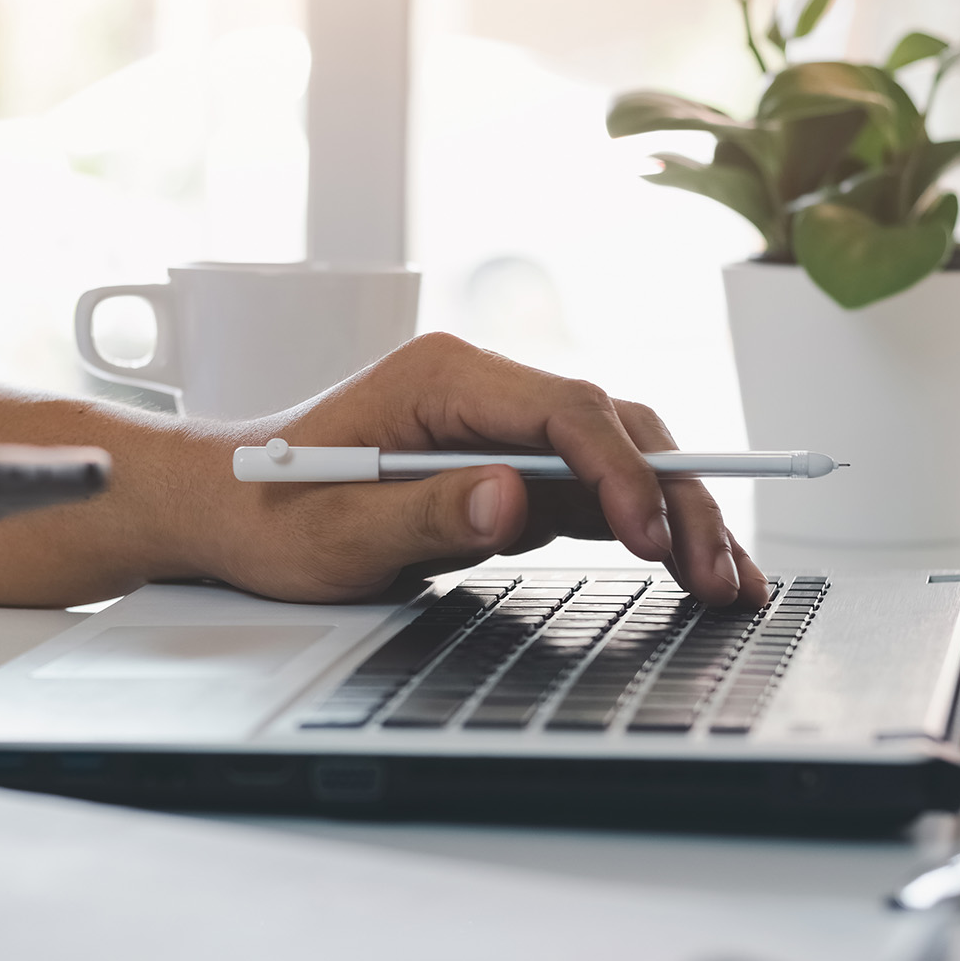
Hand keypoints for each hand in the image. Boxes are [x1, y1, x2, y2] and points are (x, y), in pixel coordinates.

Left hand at [206, 334, 769, 605]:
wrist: (229, 511)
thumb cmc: (268, 511)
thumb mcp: (333, 529)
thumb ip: (423, 512)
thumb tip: (511, 500)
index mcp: (445, 377)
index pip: (564, 409)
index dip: (617, 470)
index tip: (648, 536)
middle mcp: (487, 394)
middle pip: (611, 431)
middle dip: (674, 498)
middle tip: (717, 573)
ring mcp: (505, 434)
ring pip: (620, 463)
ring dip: (678, 518)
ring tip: (730, 584)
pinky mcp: (511, 476)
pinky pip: (596, 499)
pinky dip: (646, 533)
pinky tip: (693, 570)